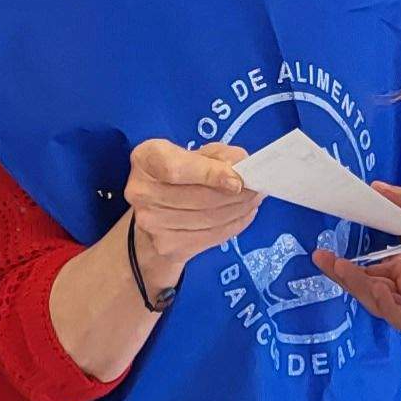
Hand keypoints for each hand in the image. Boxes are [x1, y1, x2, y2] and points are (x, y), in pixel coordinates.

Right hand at [123, 139, 259, 302]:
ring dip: (239, 209)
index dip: (210, 175)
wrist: (154, 216)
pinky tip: (245, 214)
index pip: (177, 169)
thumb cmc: (179, 175)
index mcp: (146, 159)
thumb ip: (218, 155)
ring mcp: (152, 223)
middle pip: (198, 197)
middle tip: (258, 188)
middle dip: (236, 194)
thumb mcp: (195, 154)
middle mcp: (141, 191)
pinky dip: (234, 225)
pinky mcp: (166, 246)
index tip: (238, 180)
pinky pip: (211, 236)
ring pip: (208, 218)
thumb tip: (241, 165)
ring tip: (254, 199)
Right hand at [318, 184, 400, 337]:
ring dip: (360, 288)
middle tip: (323, 260)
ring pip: (381, 304)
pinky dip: (385, 305)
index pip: (372, 271)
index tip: (325, 253)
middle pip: (370, 288)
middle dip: (346, 277)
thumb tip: (376, 186)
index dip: (349, 265)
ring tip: (341, 270)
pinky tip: (374, 288)